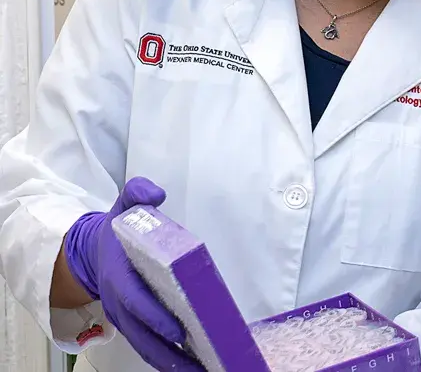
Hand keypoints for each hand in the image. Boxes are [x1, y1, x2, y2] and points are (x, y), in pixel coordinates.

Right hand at [64, 177, 201, 370]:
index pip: (136, 301)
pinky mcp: (134, 325)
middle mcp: (119, 302)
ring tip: (204, 371)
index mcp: (118, 275)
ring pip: (146, 346)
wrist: (91, 251)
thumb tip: (156, 192)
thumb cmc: (117, 231)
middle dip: (169, 350)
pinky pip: (150, 347)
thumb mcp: (124, 206)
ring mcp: (125, 318)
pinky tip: (195, 367)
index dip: (154, 316)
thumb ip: (137, 193)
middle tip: (201, 361)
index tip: (176, 329)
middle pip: (143, 333)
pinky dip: (169, 360)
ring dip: (172, 362)